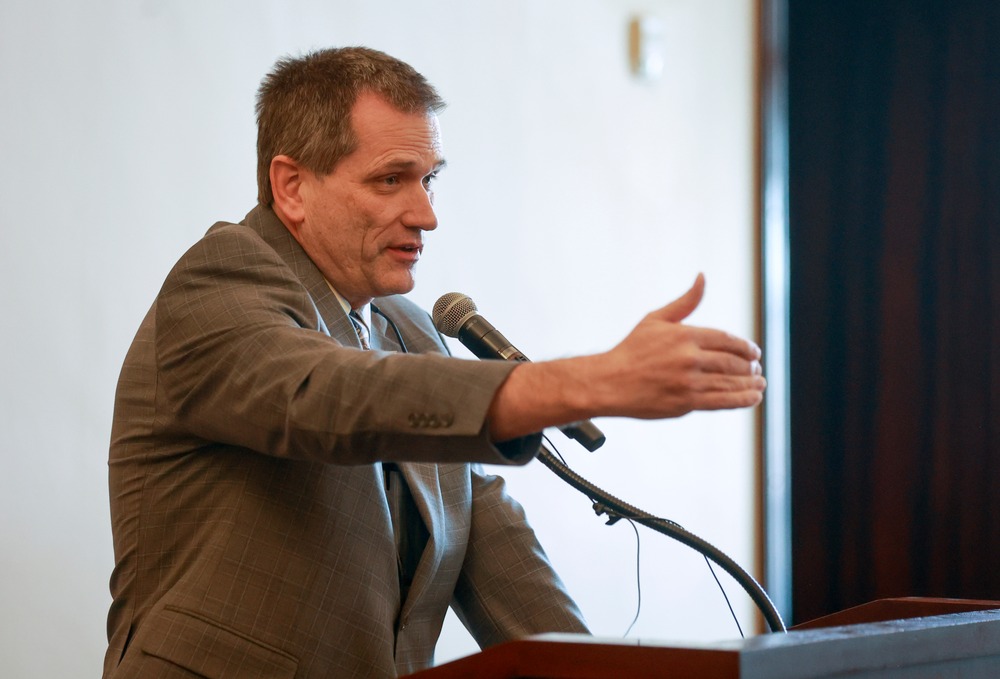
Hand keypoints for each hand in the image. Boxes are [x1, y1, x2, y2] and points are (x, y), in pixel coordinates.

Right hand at [592, 273, 764, 417]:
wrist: (609, 382)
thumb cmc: (632, 350)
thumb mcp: (656, 319)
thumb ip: (685, 302)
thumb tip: (702, 277)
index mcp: (684, 335)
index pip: (726, 340)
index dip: (744, 346)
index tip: (754, 352)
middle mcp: (689, 358)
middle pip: (732, 362)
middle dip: (749, 366)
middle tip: (756, 368)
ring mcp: (688, 382)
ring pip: (730, 382)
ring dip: (750, 384)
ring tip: (760, 383)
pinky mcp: (686, 403)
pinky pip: (722, 401)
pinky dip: (742, 400)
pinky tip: (753, 397)